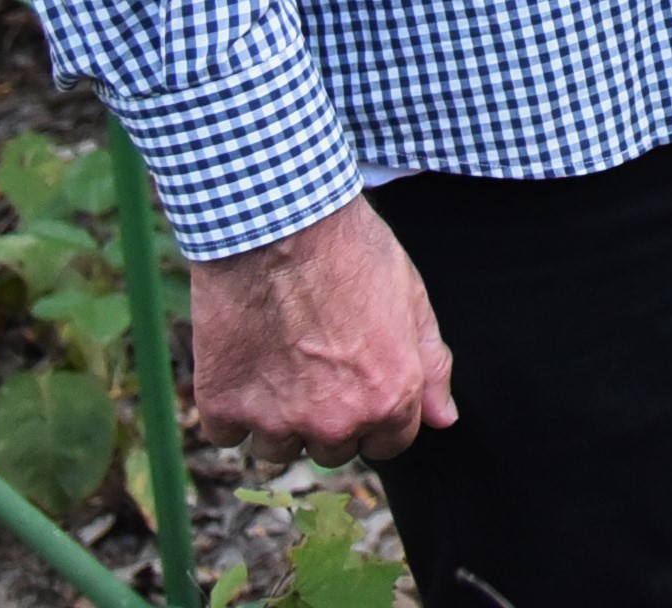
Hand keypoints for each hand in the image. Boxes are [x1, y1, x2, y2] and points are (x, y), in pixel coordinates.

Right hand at [187, 195, 456, 462]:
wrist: (278, 223)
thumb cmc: (351, 251)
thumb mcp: (412, 298)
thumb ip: (431, 366)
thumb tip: (446, 418)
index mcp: (389, 399)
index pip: (389, 444)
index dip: (374, 411)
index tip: (356, 380)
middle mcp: (336, 422)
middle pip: (333, 449)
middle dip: (326, 415)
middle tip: (313, 359)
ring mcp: (277, 419)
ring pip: (277, 448)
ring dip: (276, 416)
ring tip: (276, 356)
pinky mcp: (225, 406)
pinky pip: (227, 432)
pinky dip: (230, 404)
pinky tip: (241, 358)